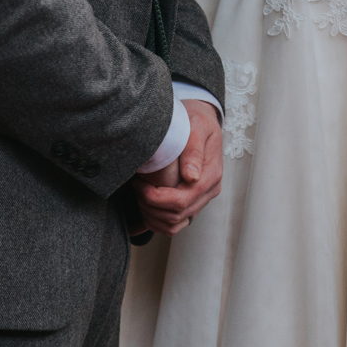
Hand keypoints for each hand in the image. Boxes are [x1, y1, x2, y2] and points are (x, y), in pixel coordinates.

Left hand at [132, 101, 222, 234]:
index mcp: (211, 175)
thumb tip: (191, 176)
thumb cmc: (196, 120)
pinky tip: (144, 202)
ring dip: (151, 215)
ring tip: (139, 194)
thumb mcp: (197, 126)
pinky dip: (156, 220)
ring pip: (174, 225)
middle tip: (135, 186)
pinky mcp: (193, 202)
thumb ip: (193, 149)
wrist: (201, 121)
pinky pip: (174, 225)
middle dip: (150, 205)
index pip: (182, 200)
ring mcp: (202, 199)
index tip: (139, 182)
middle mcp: (209, 191)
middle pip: (176, 215)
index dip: (156, 197)